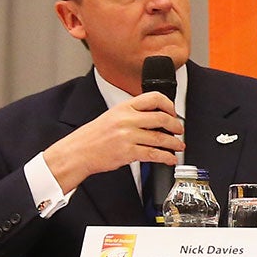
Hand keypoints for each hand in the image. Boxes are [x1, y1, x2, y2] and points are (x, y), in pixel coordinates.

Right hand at [41, 92, 182, 192]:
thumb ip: (132, 114)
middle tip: (179, 130)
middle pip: (162, 118)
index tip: (173, 112)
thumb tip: (156, 116)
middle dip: (176, 125)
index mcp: (123, 107)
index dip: (169, 105)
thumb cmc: (93, 136)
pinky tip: (170, 159)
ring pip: (161, 138)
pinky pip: (154, 154)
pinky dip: (166, 157)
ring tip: (178, 146)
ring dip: (174, 143)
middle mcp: (127, 119)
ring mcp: (128, 136)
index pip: (154, 97)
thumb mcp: (112, 116)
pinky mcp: (128, 152)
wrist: (77, 152)